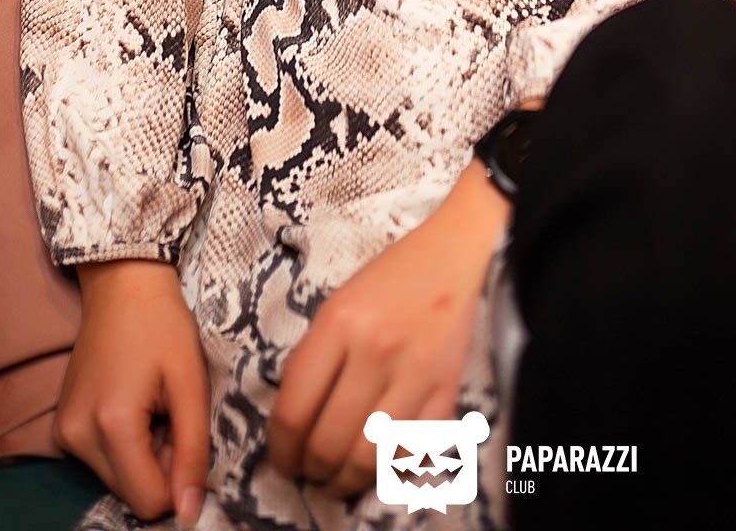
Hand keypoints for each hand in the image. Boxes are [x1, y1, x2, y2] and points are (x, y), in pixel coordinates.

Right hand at [56, 259, 210, 528]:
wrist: (122, 284)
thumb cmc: (163, 325)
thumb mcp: (191, 384)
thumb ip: (192, 451)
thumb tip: (189, 515)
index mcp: (111, 426)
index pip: (148, 501)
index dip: (177, 478)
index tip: (183, 432)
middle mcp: (78, 437)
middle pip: (129, 494)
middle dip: (158, 468)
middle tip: (169, 415)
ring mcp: (63, 434)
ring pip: (116, 481)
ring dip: (141, 457)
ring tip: (152, 406)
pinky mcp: (61, 428)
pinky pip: (100, 462)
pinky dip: (123, 447)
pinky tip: (133, 406)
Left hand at [266, 158, 511, 501]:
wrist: (454, 254)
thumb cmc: (390, 275)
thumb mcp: (336, 303)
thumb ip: (314, 357)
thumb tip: (294, 421)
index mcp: (339, 323)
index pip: (294, 411)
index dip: (281, 449)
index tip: (282, 458)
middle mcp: (375, 351)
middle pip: (328, 443)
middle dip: (310, 470)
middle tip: (308, 472)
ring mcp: (415, 374)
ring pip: (368, 459)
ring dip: (345, 481)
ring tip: (337, 479)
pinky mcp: (447, 389)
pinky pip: (413, 451)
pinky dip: (391, 469)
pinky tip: (378, 463)